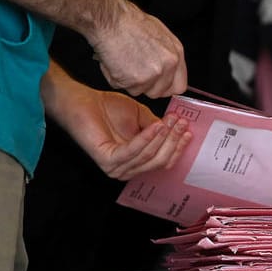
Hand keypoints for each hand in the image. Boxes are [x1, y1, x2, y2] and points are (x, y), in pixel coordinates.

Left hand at [41, 70, 191, 180]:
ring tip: (171, 121)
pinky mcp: (107, 161)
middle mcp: (127, 168)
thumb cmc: (109, 108)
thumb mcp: (142, 117)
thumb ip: (158, 127)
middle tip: (181, 123)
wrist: (83, 101)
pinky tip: (156, 126)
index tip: (189, 129)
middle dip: (173, 141)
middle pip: (159, 161)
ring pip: (149, 157)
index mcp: (136, 161)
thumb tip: (178, 129)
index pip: (163, 161)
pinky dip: (147, 138)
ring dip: (163, 138)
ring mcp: (116, 167)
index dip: (178, 146)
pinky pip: (133, 152)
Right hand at [89, 2, 186, 97]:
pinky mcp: (135, 80)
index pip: (179, 86)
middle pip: (159, 92)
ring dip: (129, 82)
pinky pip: (123, 88)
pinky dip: (116, 79)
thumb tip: (165, 70)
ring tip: (123, 63)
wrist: (112, 21)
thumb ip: (166, 56)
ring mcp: (152, 74)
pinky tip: (115, 63)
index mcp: (175, 54)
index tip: (157, 86)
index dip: (166, 88)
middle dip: (146, 87)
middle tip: (134, 73)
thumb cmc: (130, 24)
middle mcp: (167, 66)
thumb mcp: (160, 36)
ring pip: (139, 91)